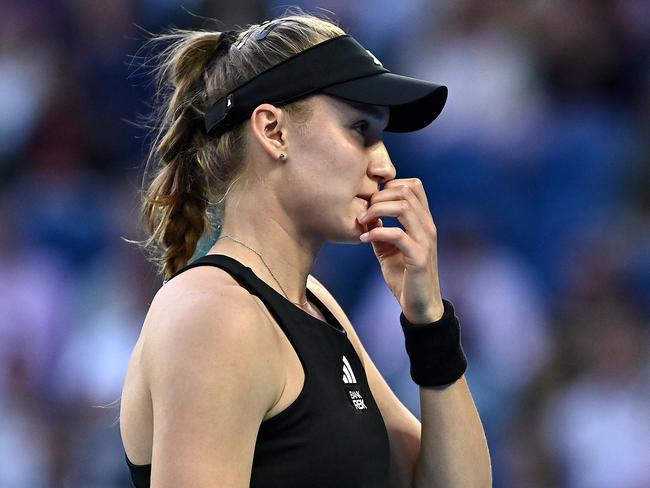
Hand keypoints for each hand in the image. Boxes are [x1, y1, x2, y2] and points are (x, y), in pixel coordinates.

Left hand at [357, 178, 443, 323]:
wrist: (420, 306)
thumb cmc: (404, 276)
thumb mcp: (389, 248)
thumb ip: (380, 229)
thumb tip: (364, 214)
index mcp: (423, 221)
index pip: (414, 185)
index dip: (390, 186)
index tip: (372, 201)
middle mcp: (427, 226)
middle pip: (406, 191)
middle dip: (379, 196)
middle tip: (363, 211)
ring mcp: (425, 240)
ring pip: (403, 207)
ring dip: (377, 210)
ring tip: (361, 222)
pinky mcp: (419, 257)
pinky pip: (397, 235)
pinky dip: (376, 233)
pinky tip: (364, 240)